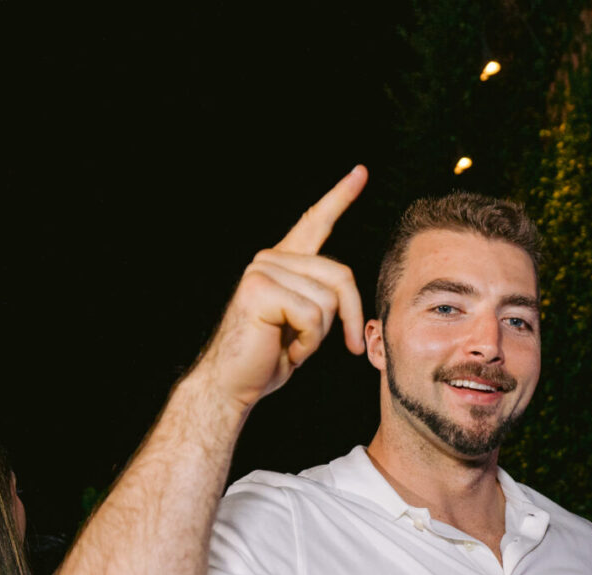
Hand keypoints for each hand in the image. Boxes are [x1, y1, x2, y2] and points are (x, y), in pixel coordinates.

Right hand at [199, 166, 368, 405]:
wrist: (231, 385)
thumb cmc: (268, 359)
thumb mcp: (306, 323)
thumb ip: (323, 298)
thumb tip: (350, 293)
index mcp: (283, 262)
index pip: (315, 222)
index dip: (340, 197)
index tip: (360, 172)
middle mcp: (270, 258)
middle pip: (341, 275)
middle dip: (350, 317)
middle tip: (346, 346)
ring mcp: (262, 270)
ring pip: (328, 300)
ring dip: (319, 335)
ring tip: (290, 345)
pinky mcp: (259, 289)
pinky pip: (312, 314)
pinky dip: (306, 342)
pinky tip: (283, 348)